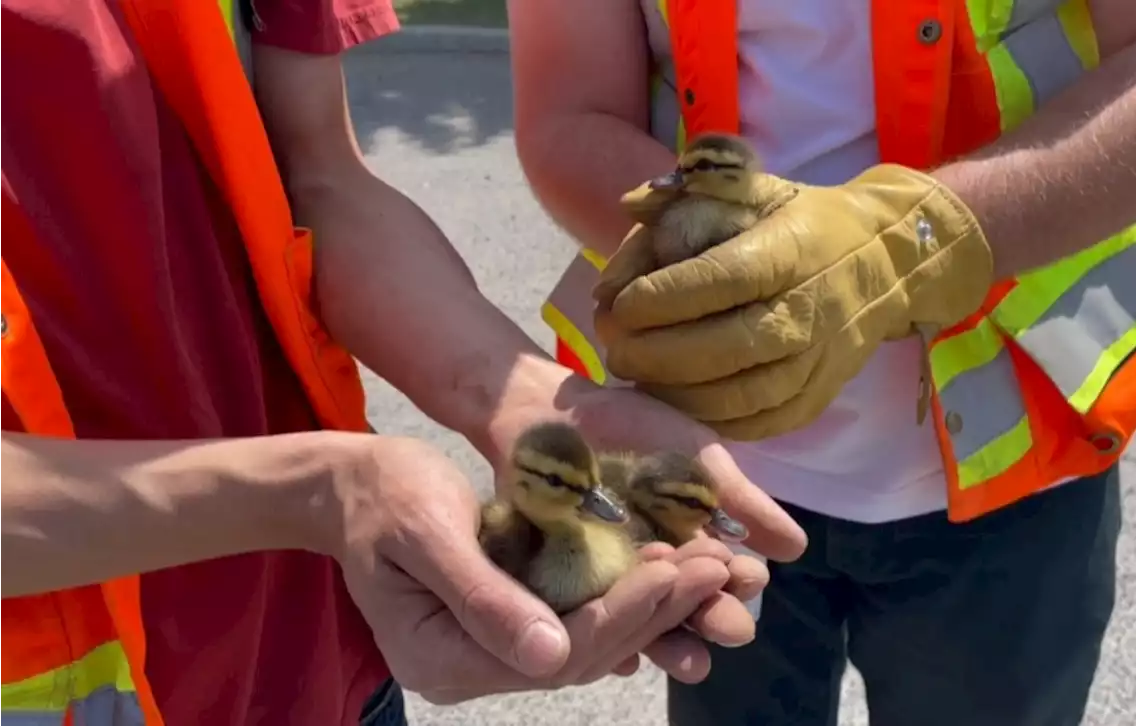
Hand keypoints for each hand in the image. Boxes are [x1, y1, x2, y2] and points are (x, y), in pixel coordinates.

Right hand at [323, 435, 741, 703]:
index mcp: (442, 658)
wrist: (353, 486)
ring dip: (650, 607)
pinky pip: (575, 621)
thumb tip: (549, 657)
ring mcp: (488, 652)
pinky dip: (623, 597)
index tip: (675, 568)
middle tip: (715, 567)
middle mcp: (469, 669)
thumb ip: (483, 597)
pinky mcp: (507, 625)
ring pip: (586, 641)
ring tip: (709, 567)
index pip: (553, 651)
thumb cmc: (382, 496)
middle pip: (579, 654)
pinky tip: (671, 571)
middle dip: (651, 611)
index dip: (619, 612)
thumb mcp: (427, 532)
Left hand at [481, 355, 799, 654]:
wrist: (552, 407)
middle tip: (729, 629)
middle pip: (685, 609)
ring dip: (666, 641)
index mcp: (690, 548)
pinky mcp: (561, 587)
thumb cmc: (634, 429)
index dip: (737, 584)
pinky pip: (583, 618)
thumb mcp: (697, 459)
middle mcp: (653, 573)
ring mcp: (609, 582)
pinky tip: (619, 652)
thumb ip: (740, 501)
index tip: (751, 583)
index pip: (721, 577)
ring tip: (686, 657)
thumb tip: (796, 548)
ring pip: (641, 622)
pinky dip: (601, 635)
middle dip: (709, 620)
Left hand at [593, 164, 995, 440]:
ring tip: (636, 376)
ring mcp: (816, 362)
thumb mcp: (753, 188)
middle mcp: (806, 311)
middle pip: (722, 348)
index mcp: (789, 252)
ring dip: (673, 394)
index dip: (660, 298)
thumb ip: (687, 196)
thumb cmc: (802, 222)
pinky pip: (757, 424)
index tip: (615, 305)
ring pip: (736, 397)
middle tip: (612, 348)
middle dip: (654, 354)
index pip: (718, 282)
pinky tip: (674, 403)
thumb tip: (628, 206)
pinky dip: (708, 422)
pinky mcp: (817, 398)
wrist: (890, 261)